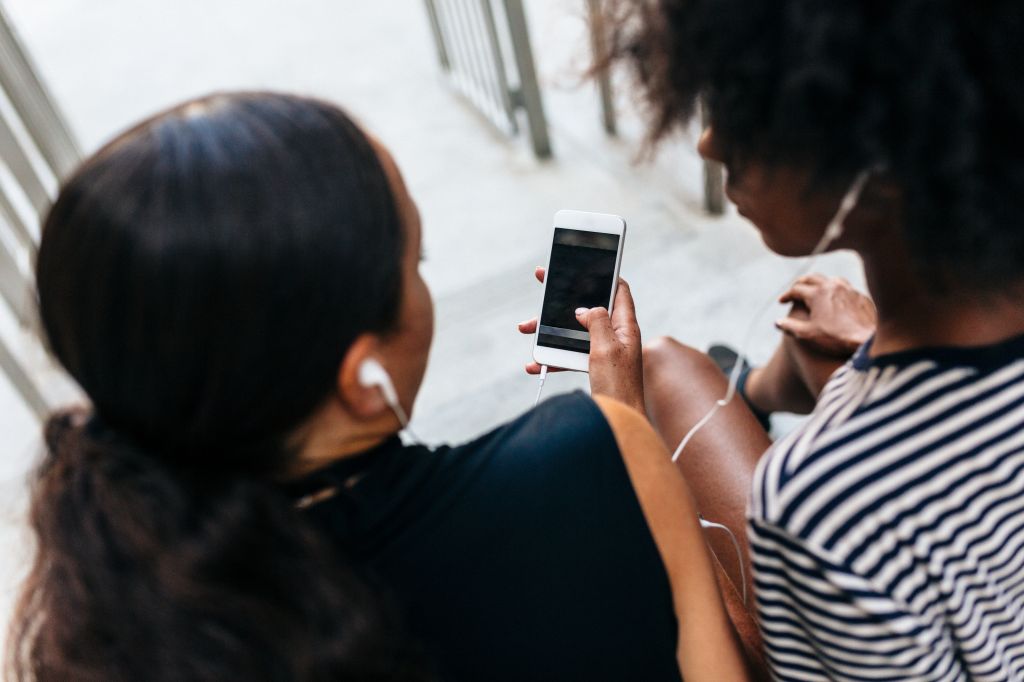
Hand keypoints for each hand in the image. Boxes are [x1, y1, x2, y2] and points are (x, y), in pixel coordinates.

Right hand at [517, 266, 644, 412]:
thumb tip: (585, 309)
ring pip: (573, 331)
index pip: (619, 290)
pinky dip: (551, 357)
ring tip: (526, 327)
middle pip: (589, 307)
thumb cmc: (618, 386)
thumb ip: (597, 321)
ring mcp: (604, 352)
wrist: (619, 422)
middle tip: (543, 280)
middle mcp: (616, 336)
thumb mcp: (606, 348)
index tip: (586, 262)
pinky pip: (569, 356)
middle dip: (563, 298)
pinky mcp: (593, 367)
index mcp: (625, 327)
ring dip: (549, 330)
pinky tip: (533, 364)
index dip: (605, 274)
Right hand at [776, 274, 876, 356]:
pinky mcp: (859, 295)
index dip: (786, 295)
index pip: (796, 289)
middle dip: (800, 284)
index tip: (782, 302)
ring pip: (828, 279)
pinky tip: (834, 299)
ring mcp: (847, 288)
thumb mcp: (808, 334)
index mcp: (817, 294)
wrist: (867, 339)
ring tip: (814, 291)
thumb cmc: (836, 338)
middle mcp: (831, 286)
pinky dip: (834, 290)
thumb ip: (790, 327)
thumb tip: (777, 322)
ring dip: (818, 283)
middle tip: (794, 291)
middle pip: (811, 278)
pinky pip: (843, 287)